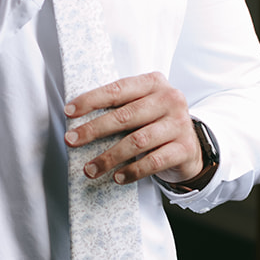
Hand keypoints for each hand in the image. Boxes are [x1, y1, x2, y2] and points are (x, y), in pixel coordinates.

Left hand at [63, 71, 204, 185]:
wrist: (190, 144)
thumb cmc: (155, 122)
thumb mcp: (141, 106)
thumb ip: (119, 107)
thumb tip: (77, 122)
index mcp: (154, 82)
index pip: (118, 89)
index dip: (91, 100)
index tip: (69, 112)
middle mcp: (170, 99)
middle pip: (125, 115)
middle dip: (94, 129)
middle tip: (71, 140)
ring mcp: (180, 124)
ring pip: (138, 141)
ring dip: (109, 157)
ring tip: (90, 169)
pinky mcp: (185, 148)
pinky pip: (153, 161)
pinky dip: (132, 171)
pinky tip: (117, 177)